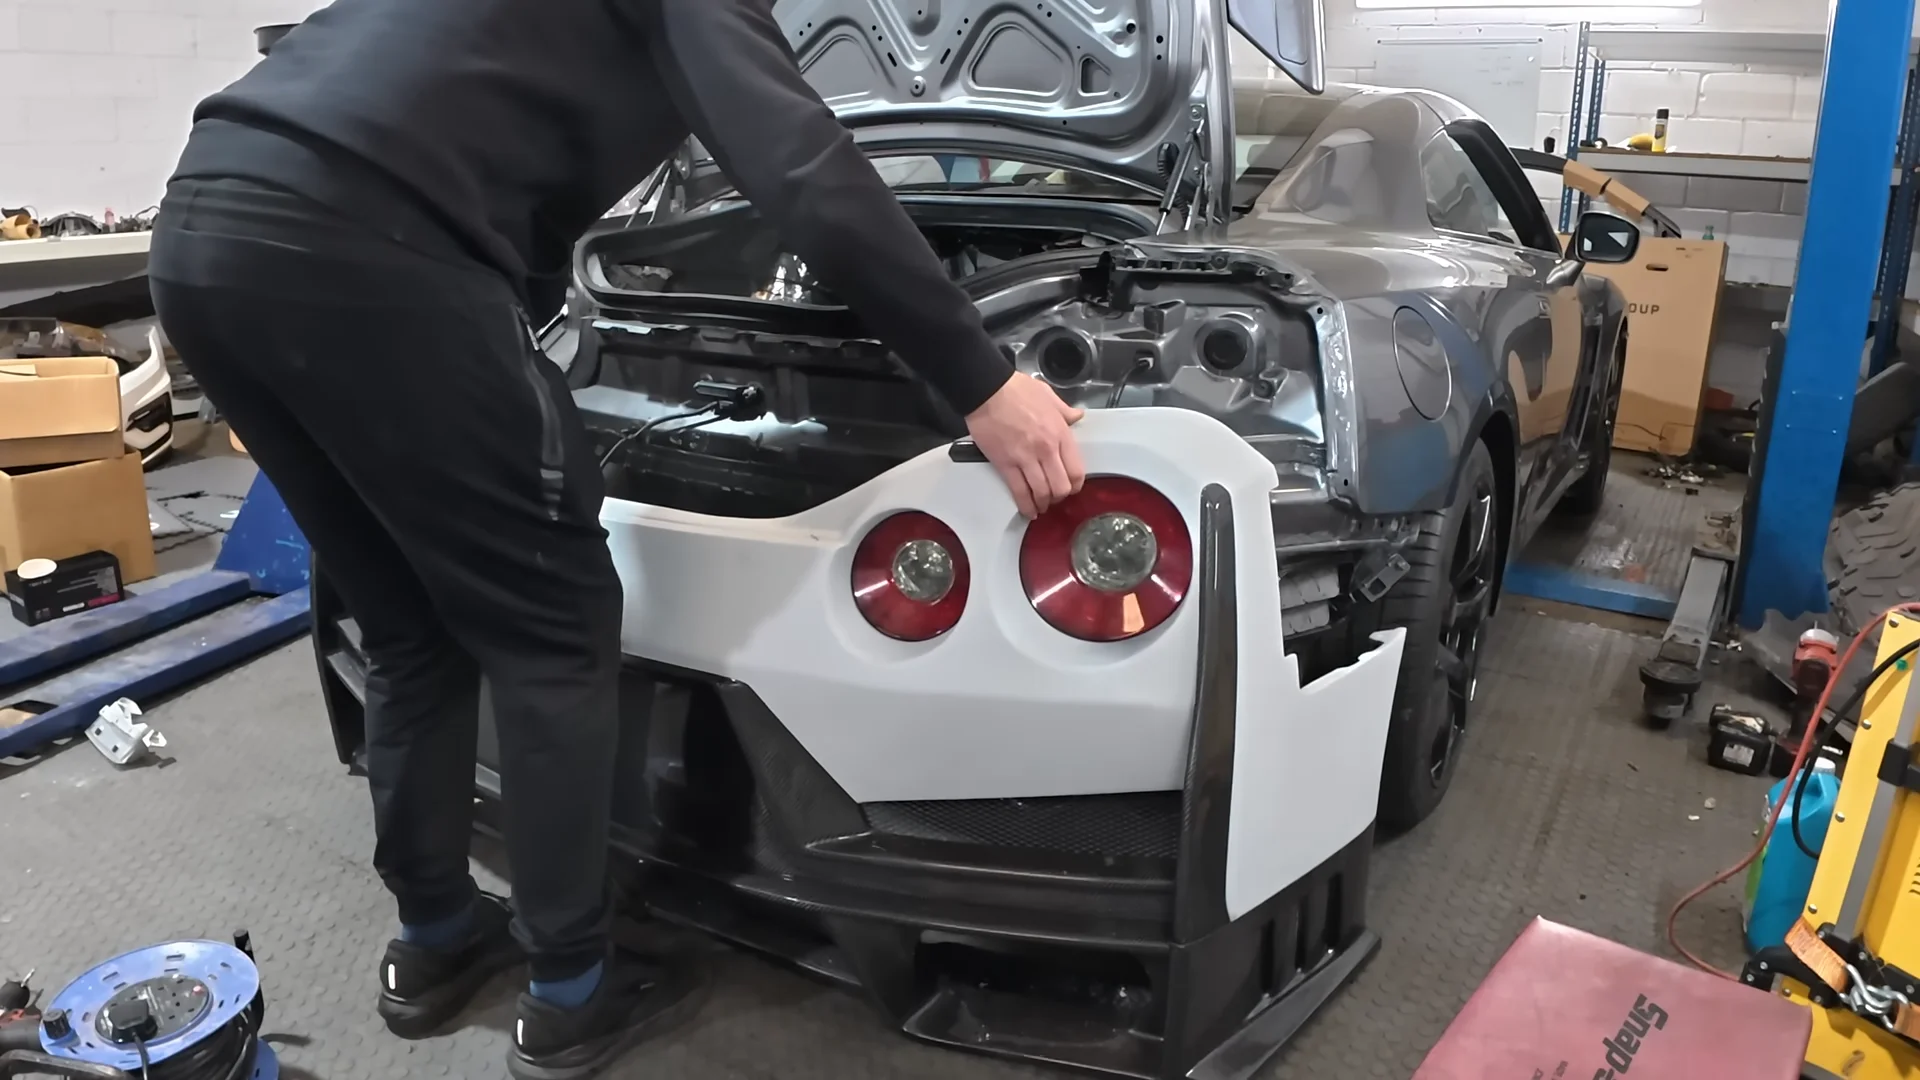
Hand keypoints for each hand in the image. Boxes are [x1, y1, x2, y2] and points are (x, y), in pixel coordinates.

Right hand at [965, 373, 1085, 517]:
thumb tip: (1076, 416)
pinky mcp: (1005, 464)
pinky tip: (1028, 510)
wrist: (988, 390)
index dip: (1075, 485)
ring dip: (1043, 503)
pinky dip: (1025, 505)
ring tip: (1041, 506)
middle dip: (1059, 497)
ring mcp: (1025, 458)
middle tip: (1055, 497)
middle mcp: (1046, 449)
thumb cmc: (1016, 389)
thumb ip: (1065, 410)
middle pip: (1061, 487)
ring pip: (1041, 493)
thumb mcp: (1048, 395)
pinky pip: (1019, 491)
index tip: (1071, 487)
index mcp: (1060, 433)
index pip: (1076, 470)